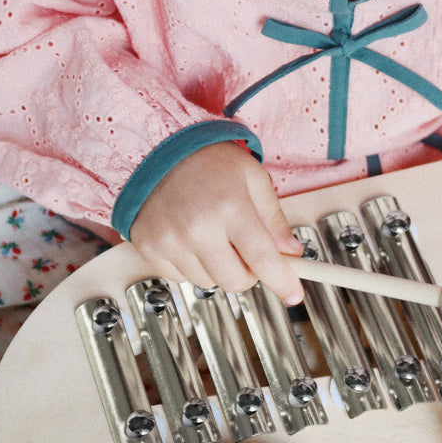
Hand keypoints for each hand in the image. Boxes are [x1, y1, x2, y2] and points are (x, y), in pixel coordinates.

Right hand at [130, 142, 304, 303]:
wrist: (156, 148)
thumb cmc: (206, 159)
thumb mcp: (252, 178)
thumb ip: (273, 219)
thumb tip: (290, 252)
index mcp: (230, 207)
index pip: (263, 259)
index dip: (282, 282)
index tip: (293, 294)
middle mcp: (197, 228)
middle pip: (235, 282)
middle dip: (248, 273)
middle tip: (245, 250)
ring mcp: (169, 241)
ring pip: (208, 283)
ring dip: (217, 268)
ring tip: (211, 234)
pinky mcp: (148, 248)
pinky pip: (179, 277)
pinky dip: (190, 265)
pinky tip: (188, 238)